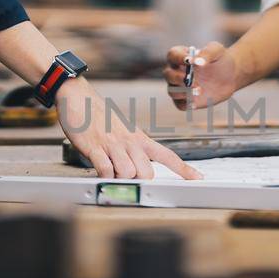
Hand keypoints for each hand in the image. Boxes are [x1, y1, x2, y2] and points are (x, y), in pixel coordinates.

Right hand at [56, 78, 201, 179]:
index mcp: (141, 138)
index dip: (184, 169)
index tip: (198, 179)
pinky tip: (99, 169)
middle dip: (137, 180)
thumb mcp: (125, 131)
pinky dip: (104, 175)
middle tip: (125, 175)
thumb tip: (140, 171)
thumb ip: (135, 150)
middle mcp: (130, 142)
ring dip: (119, 179)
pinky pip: (106, 169)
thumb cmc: (101, 117)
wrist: (80, 96)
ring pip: (128, 173)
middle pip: (146, 173)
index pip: (168, 156)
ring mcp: (113, 144)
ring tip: (109, 170)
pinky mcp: (95, 147)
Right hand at [164, 41, 246, 110]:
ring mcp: (181, 86)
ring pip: (171, 91)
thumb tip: (197, 61)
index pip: (172, 55)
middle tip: (192, 80)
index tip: (190, 61)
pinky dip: (186, 104)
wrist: (230, 76)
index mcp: (181, 56)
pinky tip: (195, 103)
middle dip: (178, 78)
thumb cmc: (220, 59)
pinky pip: (180, 104)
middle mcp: (177, 71)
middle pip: (168, 75)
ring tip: (199, 90)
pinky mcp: (187, 99)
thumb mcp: (217, 51)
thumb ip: (207, 53)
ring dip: (182, 92)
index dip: (178, 58)